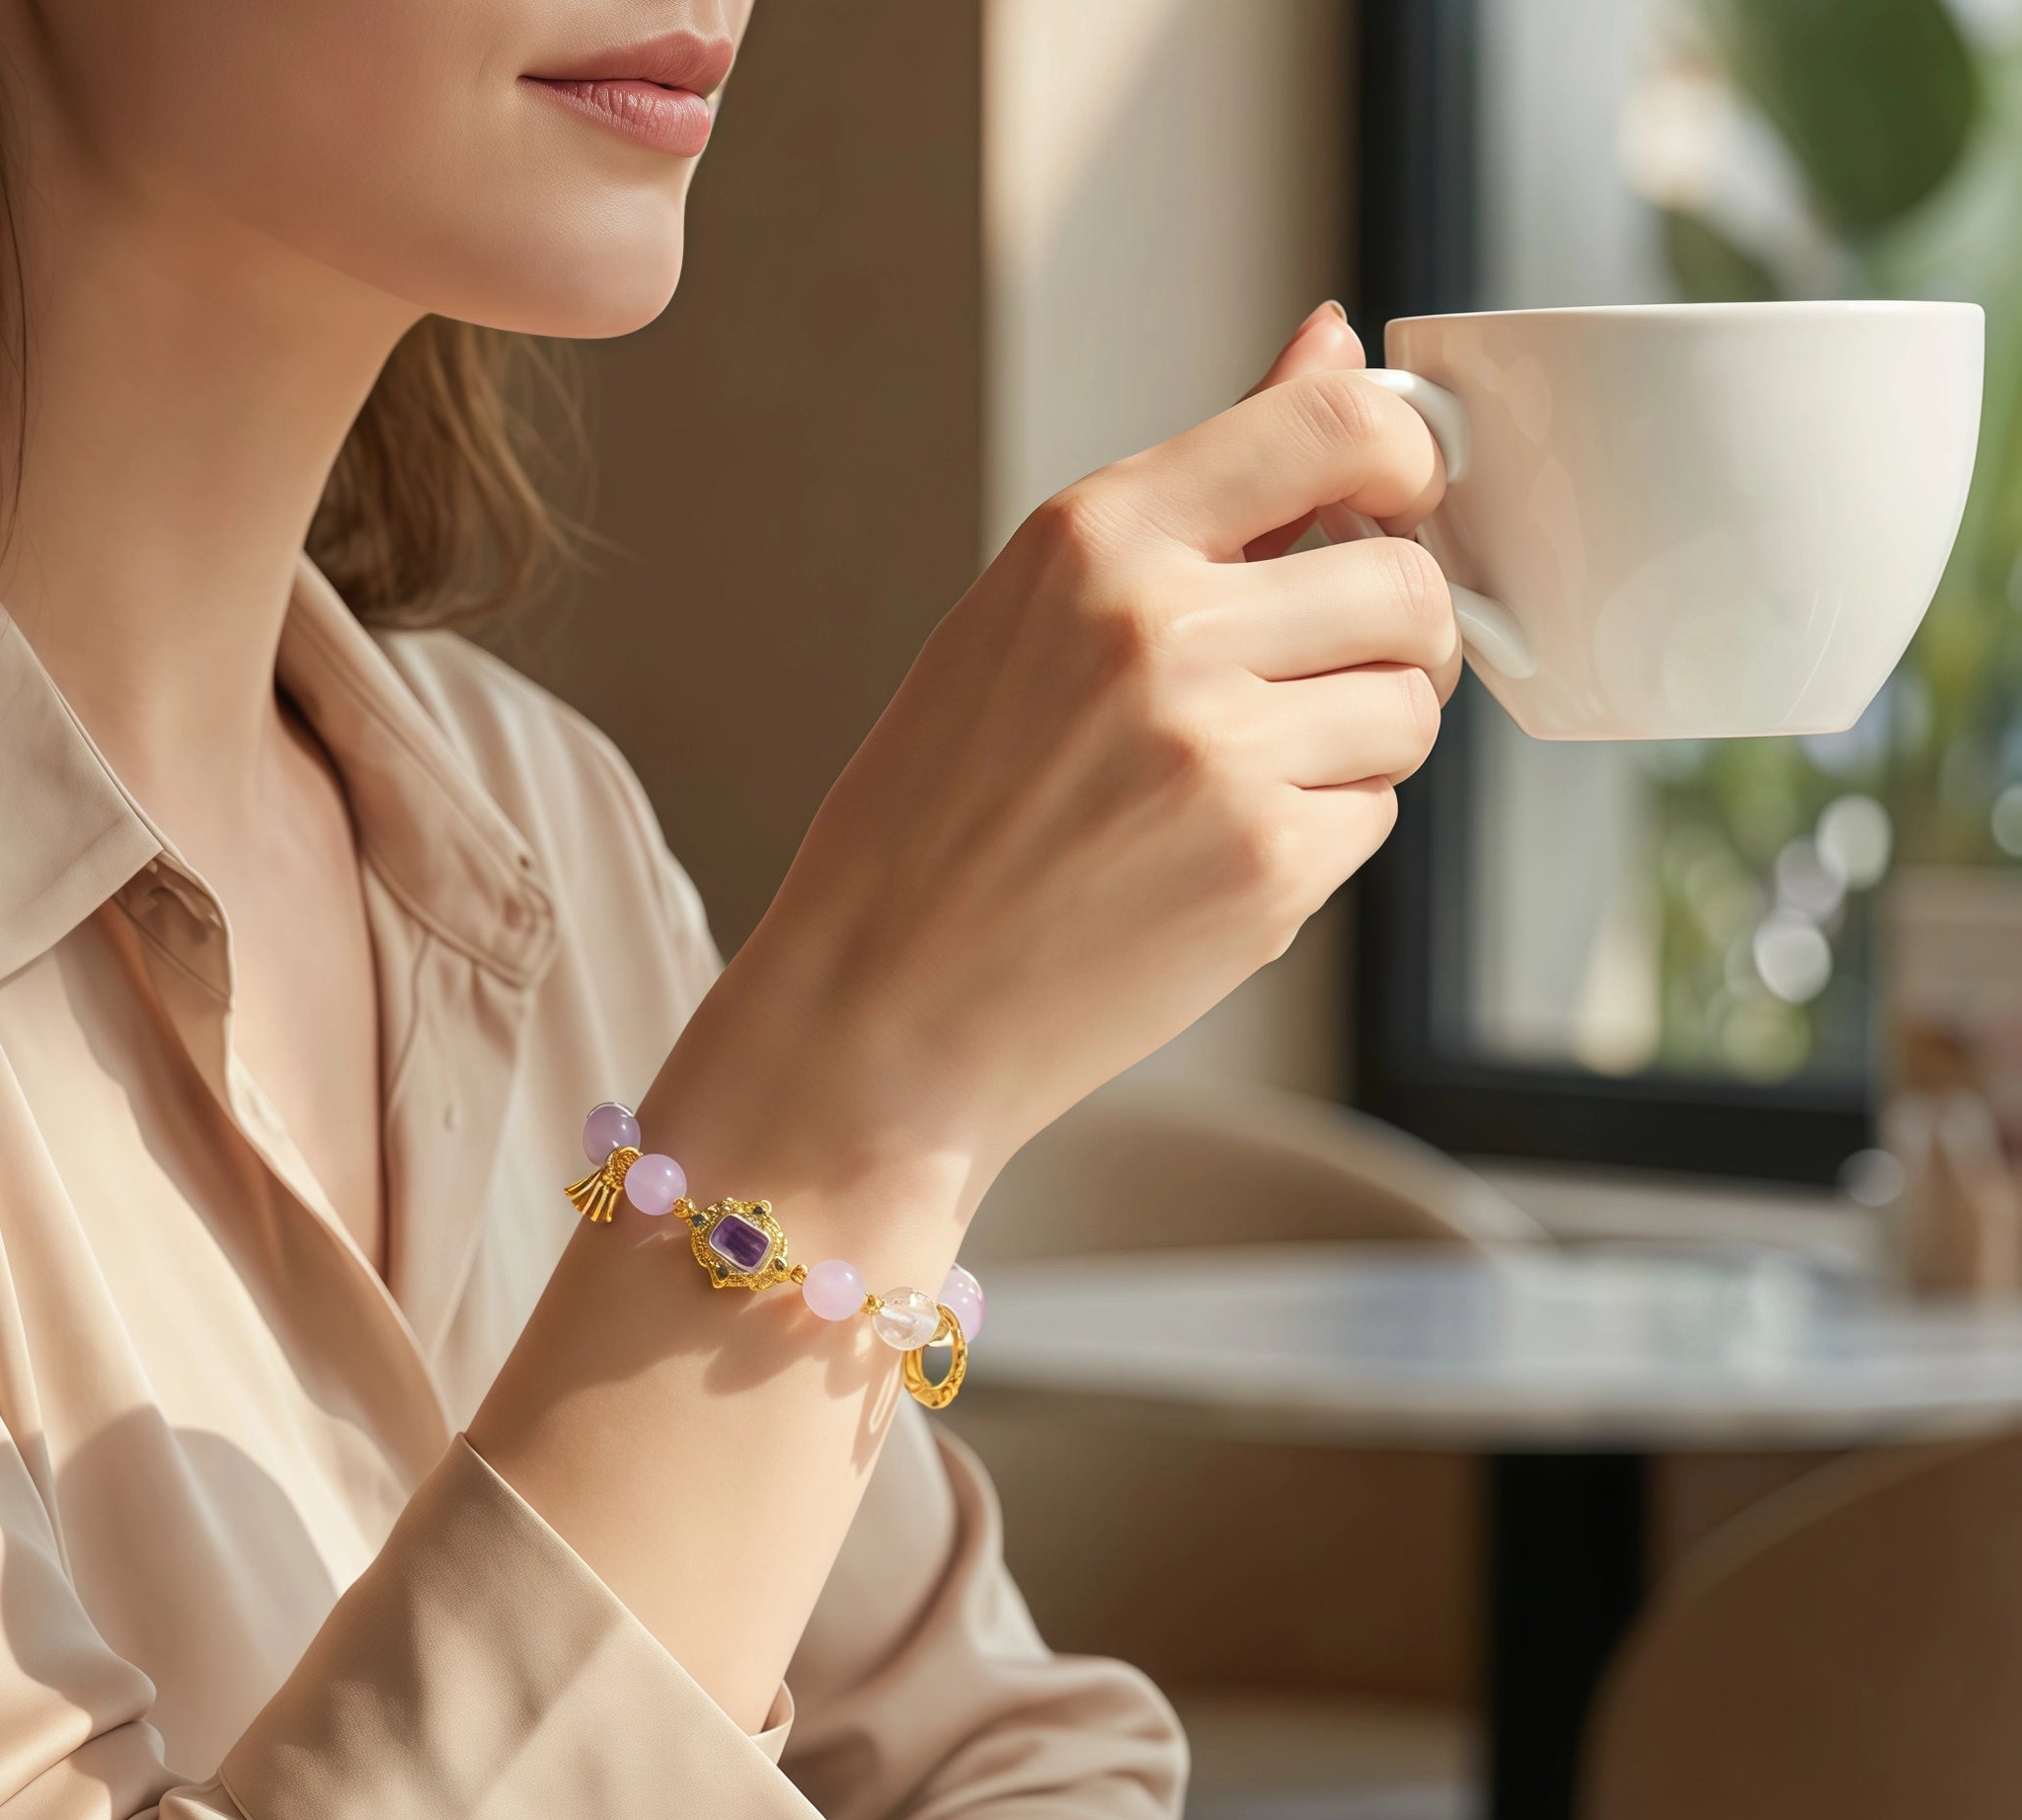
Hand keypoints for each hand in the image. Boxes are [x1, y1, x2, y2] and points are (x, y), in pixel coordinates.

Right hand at [666, 303, 1456, 1195]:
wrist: (880, 1007)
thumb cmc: (937, 818)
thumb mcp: (1035, 614)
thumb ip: (1206, 488)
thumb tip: (1334, 341)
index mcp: (1093, 538)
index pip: (1339, 424)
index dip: (1409, 459)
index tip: (1402, 500)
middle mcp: (1161, 629)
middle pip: (1407, 584)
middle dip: (1393, 637)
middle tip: (1314, 684)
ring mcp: (1219, 752)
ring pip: (1408, 709)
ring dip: (1360, 746)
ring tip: (1240, 784)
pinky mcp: (1263, 867)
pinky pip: (1373, 818)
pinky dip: (1320, 839)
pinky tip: (1213, 861)